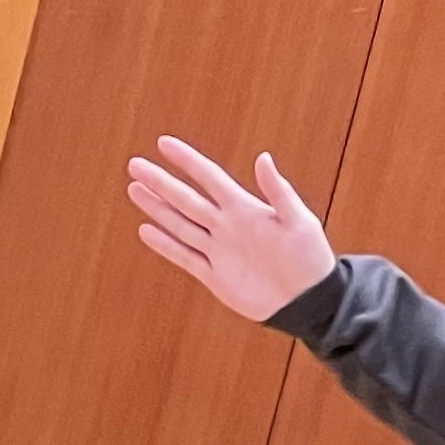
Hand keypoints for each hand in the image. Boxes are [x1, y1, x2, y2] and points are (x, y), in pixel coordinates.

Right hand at [126, 136, 334, 321]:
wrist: (310, 302)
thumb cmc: (311, 258)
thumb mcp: (300, 222)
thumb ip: (279, 192)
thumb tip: (263, 157)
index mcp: (245, 209)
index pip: (209, 178)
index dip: (187, 161)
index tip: (164, 143)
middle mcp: (227, 226)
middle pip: (186, 199)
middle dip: (161, 182)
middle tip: (134, 164)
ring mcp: (219, 250)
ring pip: (181, 225)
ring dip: (157, 208)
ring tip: (134, 189)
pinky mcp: (216, 276)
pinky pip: (186, 257)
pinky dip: (166, 245)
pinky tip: (146, 230)